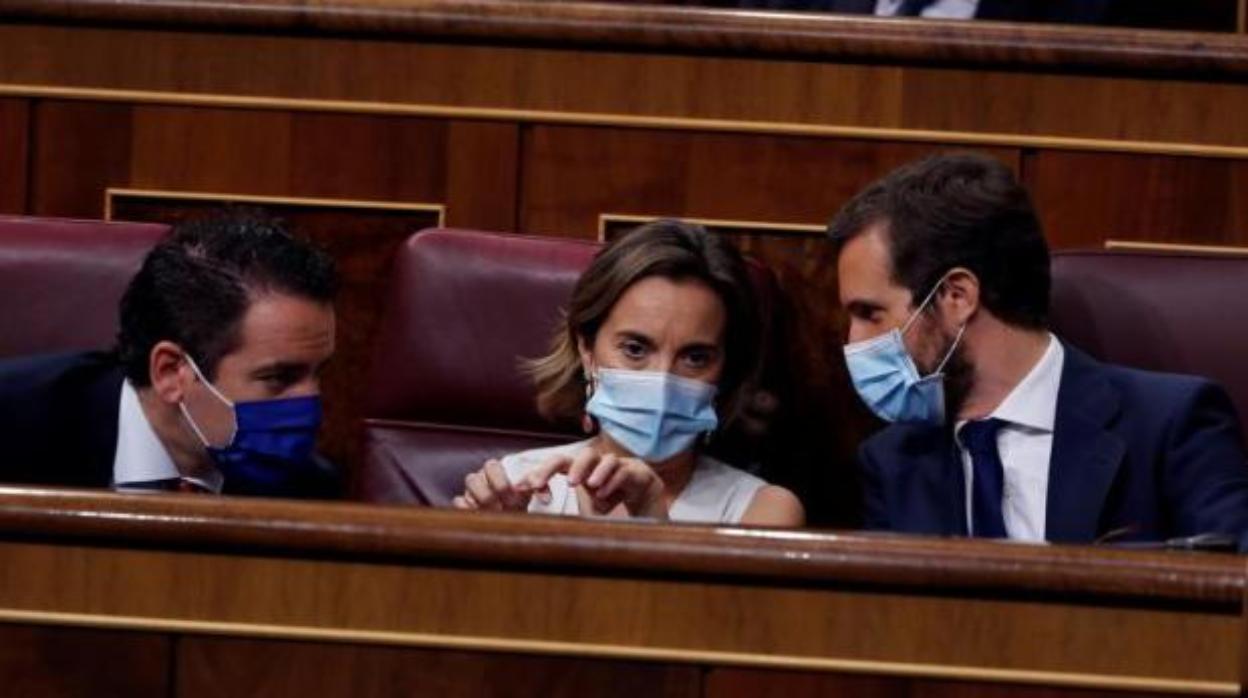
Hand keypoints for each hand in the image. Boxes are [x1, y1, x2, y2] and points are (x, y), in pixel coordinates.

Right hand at [452, 459, 530, 511]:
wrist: (515, 514)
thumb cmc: (523, 498)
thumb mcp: (536, 490)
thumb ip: (540, 485)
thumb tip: (537, 488)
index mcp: (496, 470)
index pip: (490, 466)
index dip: (500, 481)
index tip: (513, 495)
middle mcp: (480, 479)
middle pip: (472, 480)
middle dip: (489, 497)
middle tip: (504, 509)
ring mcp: (470, 493)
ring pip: (464, 495)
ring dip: (480, 507)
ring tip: (496, 515)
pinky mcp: (464, 507)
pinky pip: (458, 506)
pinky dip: (468, 512)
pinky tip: (483, 518)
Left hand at [521, 447, 668, 519]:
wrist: (648, 505)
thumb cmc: (612, 503)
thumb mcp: (587, 510)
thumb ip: (570, 513)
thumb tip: (540, 528)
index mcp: (584, 468)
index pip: (560, 463)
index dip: (541, 472)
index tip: (523, 488)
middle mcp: (601, 462)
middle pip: (582, 455)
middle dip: (567, 466)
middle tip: (554, 482)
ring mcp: (621, 464)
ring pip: (606, 459)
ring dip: (594, 471)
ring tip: (586, 485)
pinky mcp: (640, 472)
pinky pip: (625, 471)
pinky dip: (613, 481)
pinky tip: (604, 494)